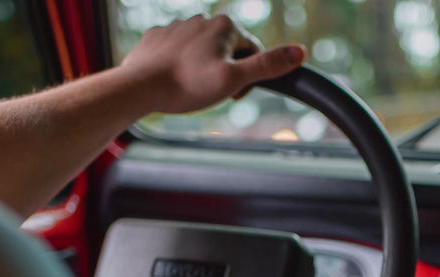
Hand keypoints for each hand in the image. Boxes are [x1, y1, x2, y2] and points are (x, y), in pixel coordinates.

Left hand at [119, 14, 305, 114]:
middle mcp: (201, 19)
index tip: (233, 94)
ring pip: (201, 52)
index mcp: (225, 26)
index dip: (247, 78)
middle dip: (224, 72)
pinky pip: (176, 52)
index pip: (251, 52)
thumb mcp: (234, 79)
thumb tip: (300, 52)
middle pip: (226, 51)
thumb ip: (267, 66)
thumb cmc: (187, 85)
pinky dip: (178, 66)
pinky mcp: (157, 37)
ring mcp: (177, 26)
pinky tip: (172, 81)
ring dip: (201, 70)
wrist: (139, 87)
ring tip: (190, 90)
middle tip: (211, 93)